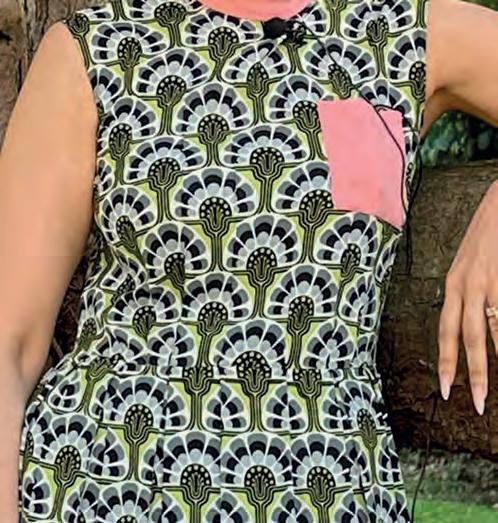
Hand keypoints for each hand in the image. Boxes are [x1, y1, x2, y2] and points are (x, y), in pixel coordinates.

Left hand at [438, 180, 497, 414]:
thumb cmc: (488, 234)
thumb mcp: (472, 266)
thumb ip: (474, 298)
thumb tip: (484, 334)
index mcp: (453, 284)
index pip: (445, 330)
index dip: (446, 361)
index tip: (446, 388)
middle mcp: (466, 284)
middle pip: (466, 336)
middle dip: (473, 373)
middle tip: (479, 404)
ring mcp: (489, 280)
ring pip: (491, 329)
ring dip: (497, 359)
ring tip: (496, 388)